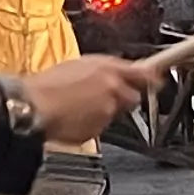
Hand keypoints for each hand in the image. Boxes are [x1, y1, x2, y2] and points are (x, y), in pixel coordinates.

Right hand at [6, 52, 165, 147]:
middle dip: (121, 98)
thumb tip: (107, 74)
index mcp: (106, 67)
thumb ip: (99, 70)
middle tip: (99, 98)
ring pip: (114, 113)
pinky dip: (91, 124)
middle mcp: (112, 87)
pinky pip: (100, 127)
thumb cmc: (46, 85)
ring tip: (77, 107)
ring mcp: (107, 110)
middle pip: (131, 97)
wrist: (34, 106)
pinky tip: (73, 117)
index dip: (152, 76)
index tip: (159, 78)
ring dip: (102, 111)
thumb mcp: (75, 65)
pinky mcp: (99, 128)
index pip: (140, 72)